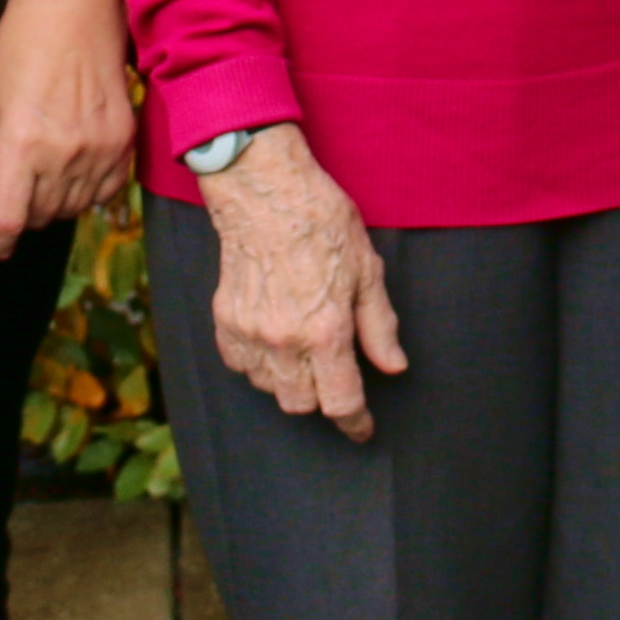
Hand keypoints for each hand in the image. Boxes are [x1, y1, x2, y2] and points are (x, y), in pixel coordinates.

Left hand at [0, 0, 138, 253]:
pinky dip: (87, 190)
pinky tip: (75, 163)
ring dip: (54, 201)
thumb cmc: (21, 51)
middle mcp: (64, 154)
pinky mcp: (124, 141)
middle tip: (17, 179)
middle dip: (22, 211)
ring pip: (72, 209)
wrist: (75, 8)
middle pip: (40, 219)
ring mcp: (99, 149)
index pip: (8, 224)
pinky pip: (106, 192)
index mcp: (22, 144)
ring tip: (46, 163)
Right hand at [198, 124, 405, 440]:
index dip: (356, 423)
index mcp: (325, 331)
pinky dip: (259, 365)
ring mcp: (250, 333)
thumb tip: (393, 367)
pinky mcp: (225, 321)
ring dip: (291, 383)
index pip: (341, 402)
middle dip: (323, 400)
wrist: (265, 191)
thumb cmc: (322, 221)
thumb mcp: (367, 269)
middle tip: (336, 376)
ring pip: (270, 389)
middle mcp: (284, 341)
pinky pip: (241, 366)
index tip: (362, 428)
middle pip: (302, 405)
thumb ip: (379, 325)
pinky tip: (275, 341)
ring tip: (305, 352)